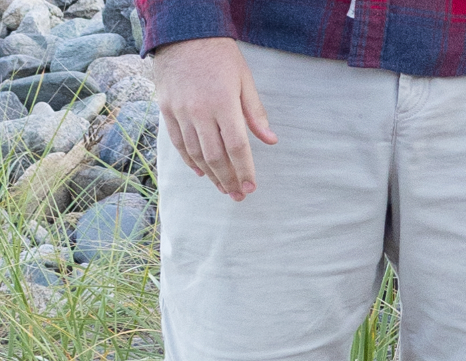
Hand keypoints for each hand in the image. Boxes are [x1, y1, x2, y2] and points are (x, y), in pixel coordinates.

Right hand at [150, 37, 276, 198]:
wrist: (182, 32)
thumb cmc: (219, 56)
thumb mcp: (244, 80)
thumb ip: (255, 113)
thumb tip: (270, 140)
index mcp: (223, 104)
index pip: (236, 147)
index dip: (244, 170)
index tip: (251, 187)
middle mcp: (199, 110)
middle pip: (215, 156)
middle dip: (228, 180)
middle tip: (238, 195)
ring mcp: (180, 110)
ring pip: (196, 153)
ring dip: (210, 175)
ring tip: (223, 188)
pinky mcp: (166, 107)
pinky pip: (177, 141)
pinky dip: (189, 160)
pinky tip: (200, 172)